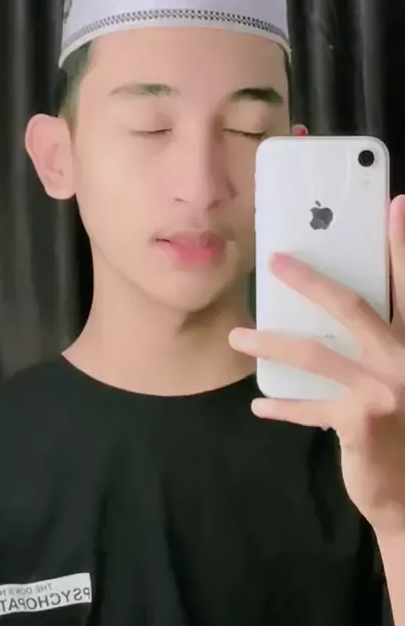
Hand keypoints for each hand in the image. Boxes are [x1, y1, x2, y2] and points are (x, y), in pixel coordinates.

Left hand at [229, 195, 404, 536]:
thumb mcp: (400, 377)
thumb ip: (380, 344)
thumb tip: (338, 316)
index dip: (401, 245)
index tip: (394, 204)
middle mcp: (403, 358)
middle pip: (350, 307)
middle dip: (310, 281)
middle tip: (276, 261)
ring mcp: (382, 390)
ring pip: (314, 353)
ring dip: (270, 343)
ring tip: (238, 337)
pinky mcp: (359, 421)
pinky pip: (307, 406)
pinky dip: (282, 405)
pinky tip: (260, 405)